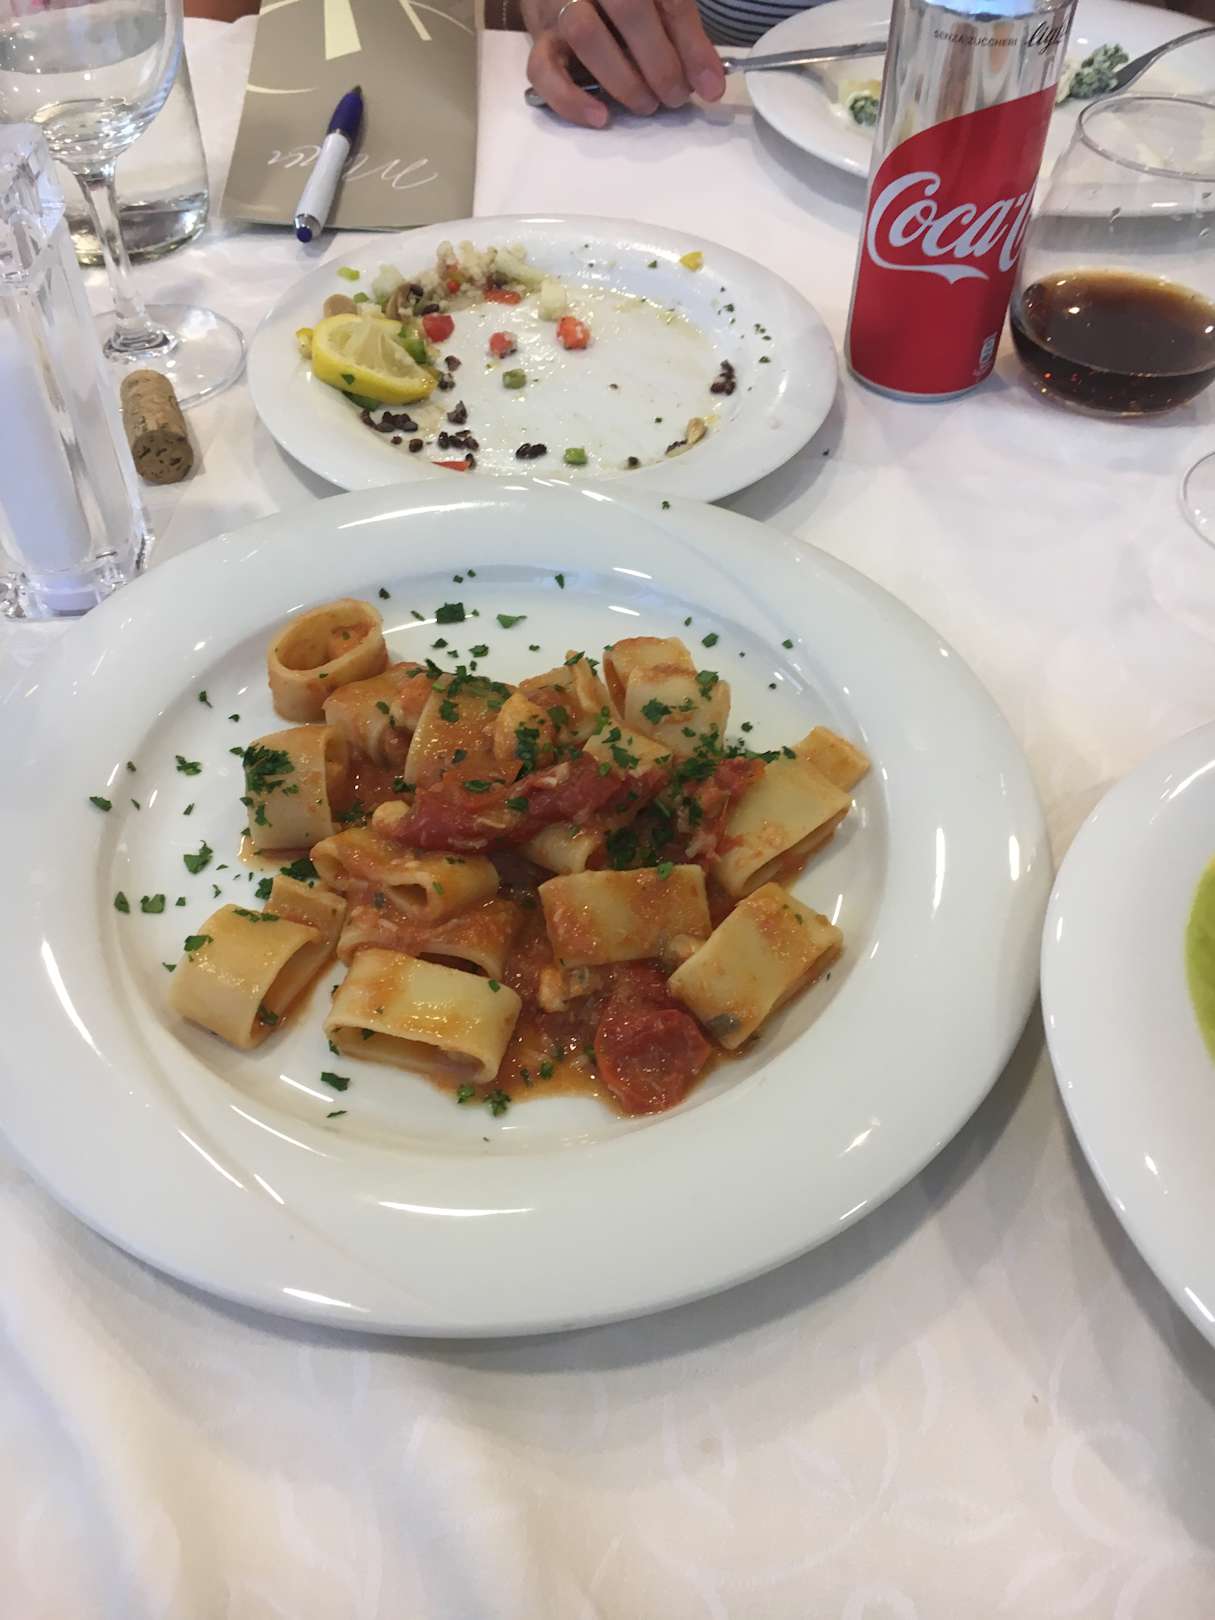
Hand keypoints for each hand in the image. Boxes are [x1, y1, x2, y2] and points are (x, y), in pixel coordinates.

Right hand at [523, 0, 725, 127]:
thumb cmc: (622, 1)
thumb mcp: (656, 3)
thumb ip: (683, 34)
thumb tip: (711, 85)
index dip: (692, 44)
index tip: (710, 85)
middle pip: (628, 9)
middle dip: (659, 62)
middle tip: (675, 97)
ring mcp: (561, 4)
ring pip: (586, 35)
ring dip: (623, 80)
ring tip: (647, 105)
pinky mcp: (538, 37)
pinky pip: (543, 69)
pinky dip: (572, 99)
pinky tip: (601, 117)